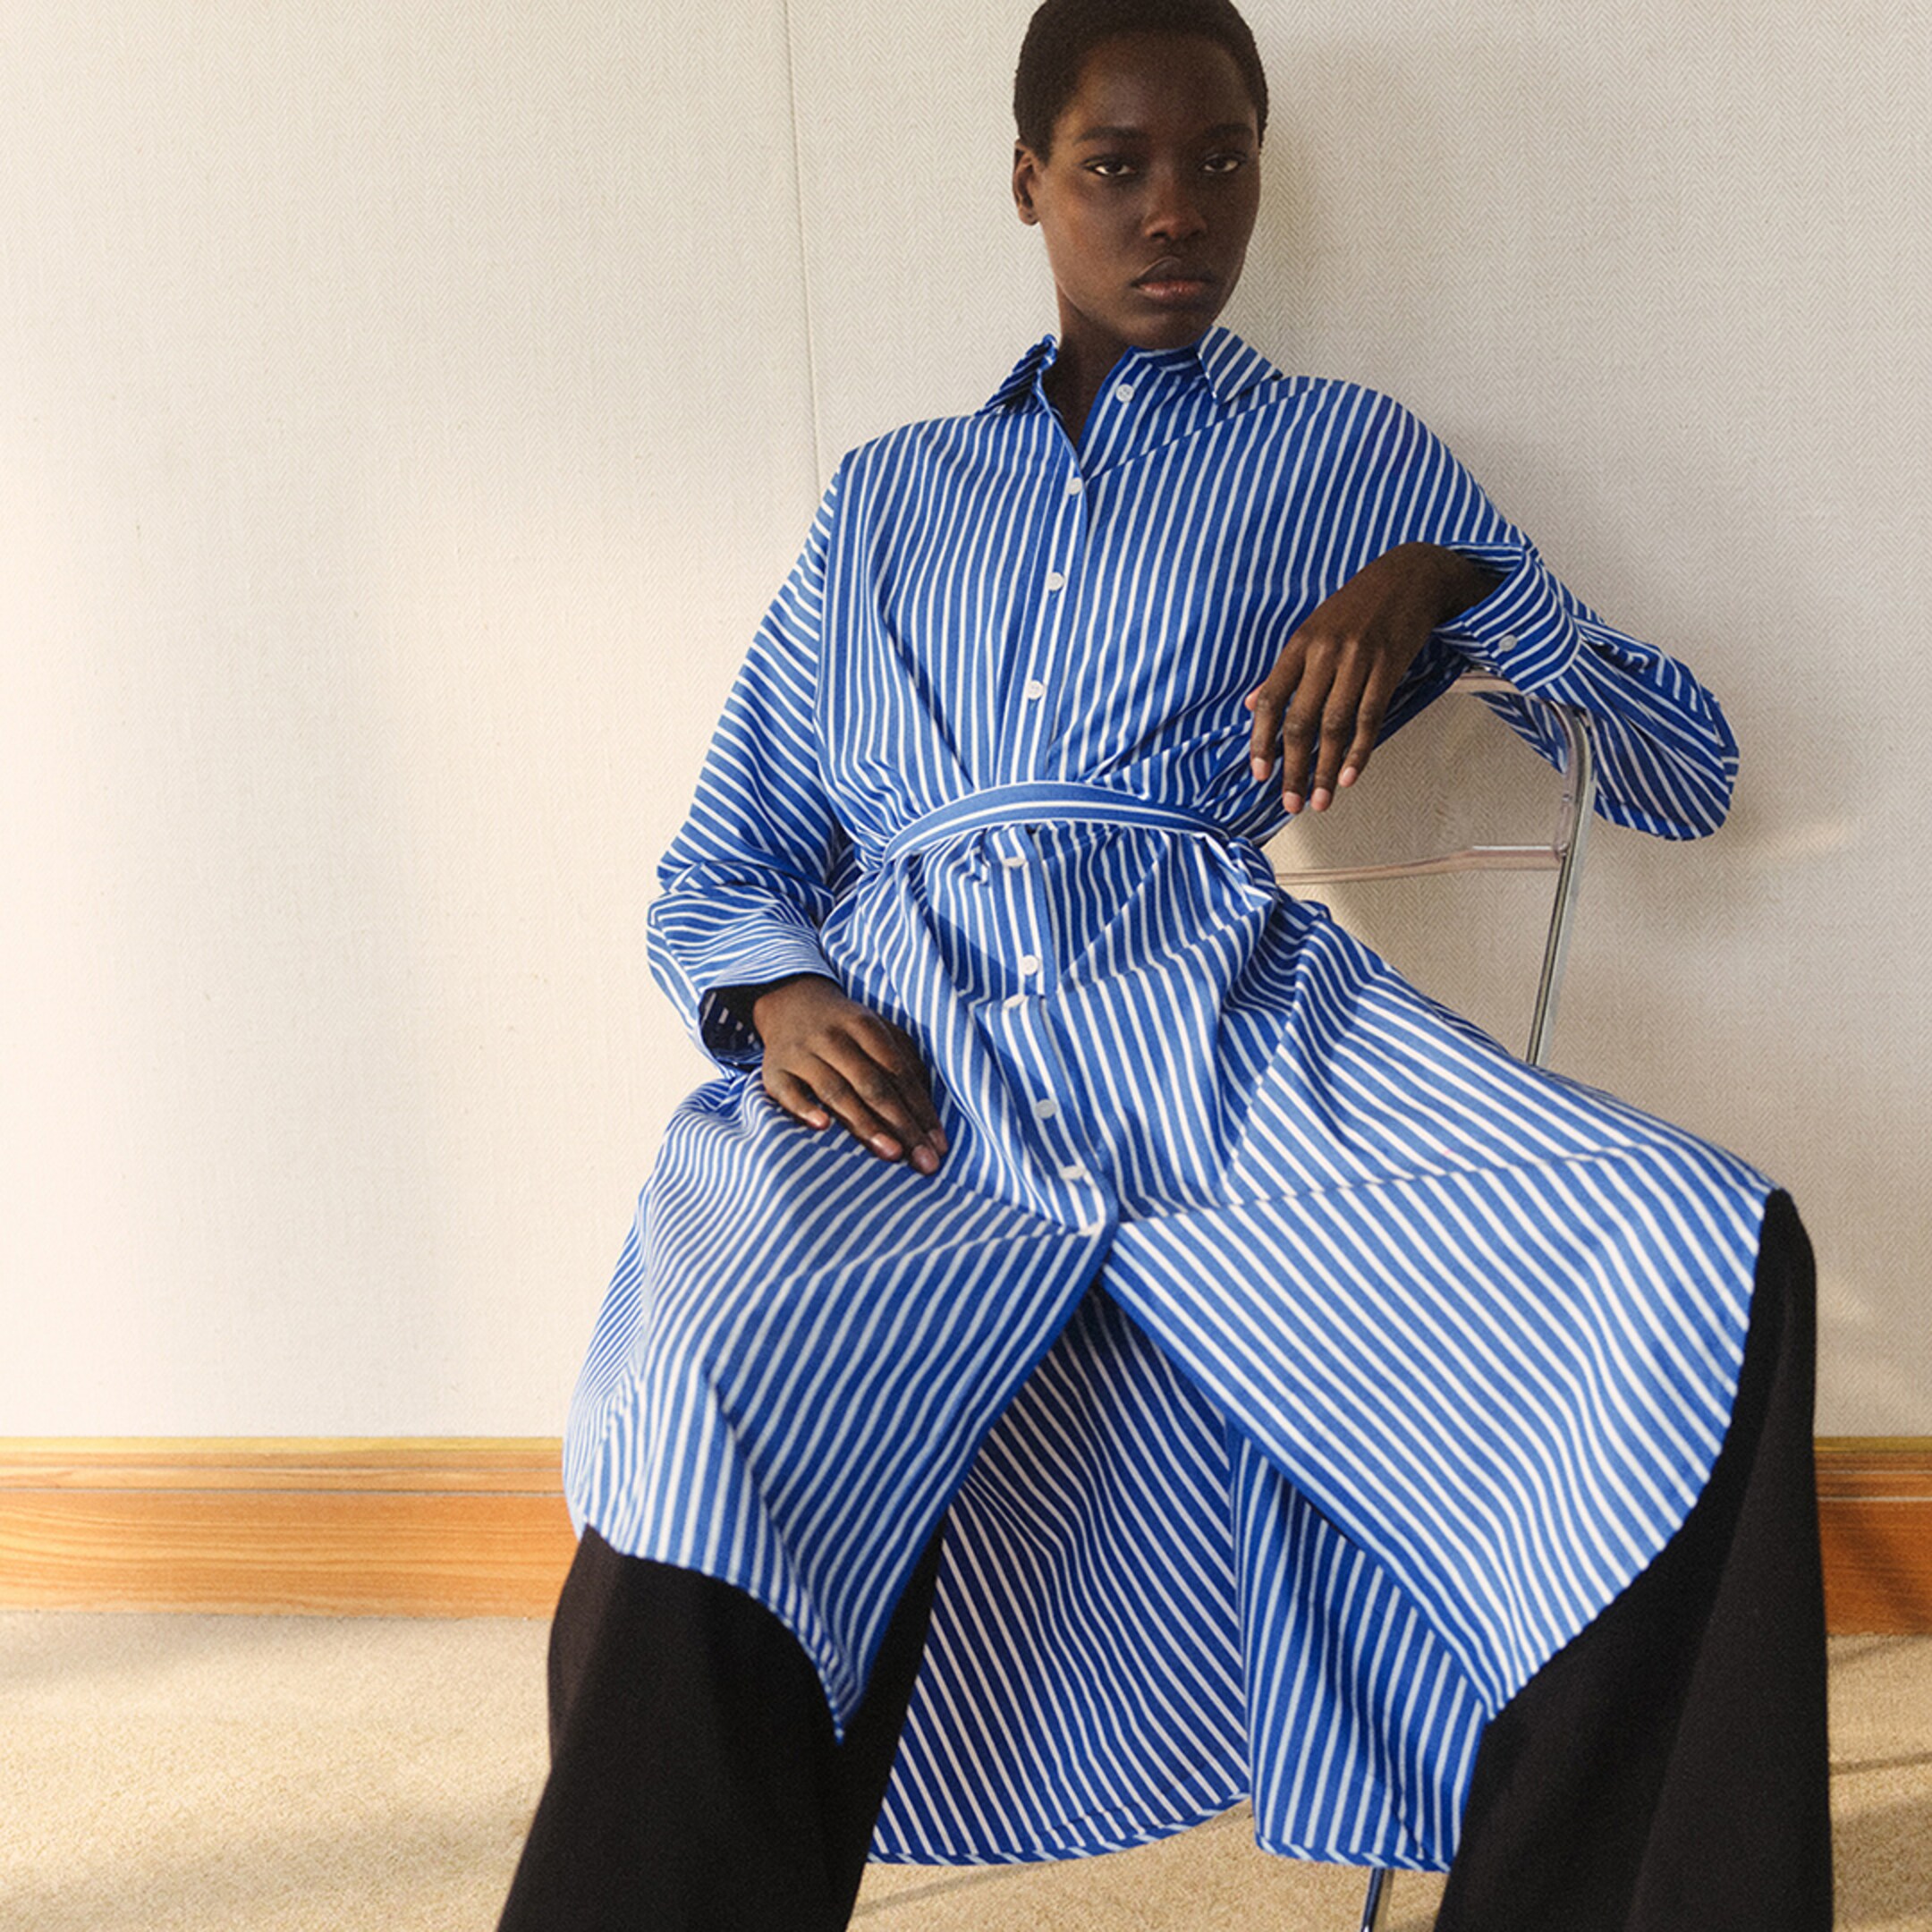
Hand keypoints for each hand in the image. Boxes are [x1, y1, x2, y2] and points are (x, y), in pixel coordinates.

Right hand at [749, 974, 948, 1173]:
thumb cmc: (845, 1027)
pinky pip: (789, 1093)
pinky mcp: (774, 1071)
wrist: (788, 1001)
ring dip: (865, 1124)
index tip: (938, 1145)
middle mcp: (833, 1038)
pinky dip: (804, 1109)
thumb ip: (904, 1061)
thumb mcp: (877, 1030)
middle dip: (901, 1124)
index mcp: (864, 1025)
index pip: (898, 1072)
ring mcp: (801, 1054)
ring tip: (891, 1153)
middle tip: (924, 1161)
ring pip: (836, 1091)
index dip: (920, 1109)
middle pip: (872, 1085)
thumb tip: (925, 1109)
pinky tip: (822, 1127)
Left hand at [1245, 542, 1495, 813]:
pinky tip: (1349, 776)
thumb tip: (1252, 704)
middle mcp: (1324, 653)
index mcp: (1299, 644)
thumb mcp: (1312, 628)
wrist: (1409, 575)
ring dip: (1325, 769)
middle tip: (1290, 802)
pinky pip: (1370, 717)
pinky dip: (1359, 751)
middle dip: (1293, 768)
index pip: (1271, 700)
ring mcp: (1358, 660)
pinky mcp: (1389, 667)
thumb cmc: (1357, 605)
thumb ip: (1284, 670)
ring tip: (1319, 800)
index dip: (1262, 740)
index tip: (1260, 773)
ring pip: (1335, 725)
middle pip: (1302, 721)